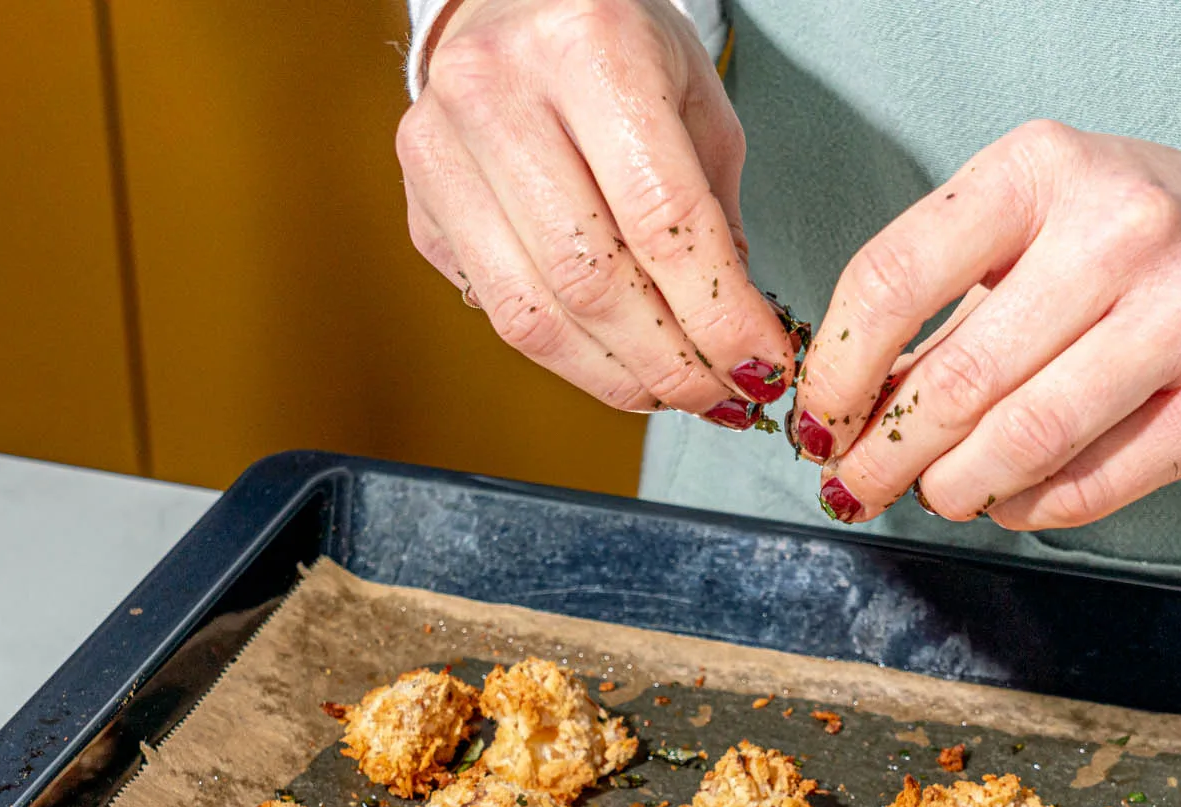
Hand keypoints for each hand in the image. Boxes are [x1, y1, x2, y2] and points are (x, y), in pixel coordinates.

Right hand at [396, 0, 793, 424]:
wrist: (510, 3)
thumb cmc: (615, 46)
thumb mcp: (692, 97)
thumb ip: (715, 213)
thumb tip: (736, 335)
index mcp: (588, 48)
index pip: (662, 220)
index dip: (719, 315)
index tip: (762, 363)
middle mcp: (498, 92)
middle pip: (593, 280)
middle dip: (672, 361)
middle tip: (722, 394)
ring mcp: (441, 150)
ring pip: (536, 315)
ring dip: (619, 376)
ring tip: (674, 391)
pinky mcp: (419, 205)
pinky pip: (499, 312)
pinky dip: (570, 357)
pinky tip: (618, 362)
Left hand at [791, 122, 1180, 525]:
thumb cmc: (1142, 245)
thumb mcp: (1040, 226)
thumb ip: (946, 305)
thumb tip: (847, 410)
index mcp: (1044, 171)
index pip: (895, 276)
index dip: (838, 369)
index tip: (816, 421)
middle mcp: (1120, 230)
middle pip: (957, 378)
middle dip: (885, 451)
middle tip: (855, 484)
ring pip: (1022, 441)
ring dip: (954, 487)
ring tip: (935, 492)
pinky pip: (1088, 486)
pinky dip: (1026, 507)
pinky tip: (1008, 498)